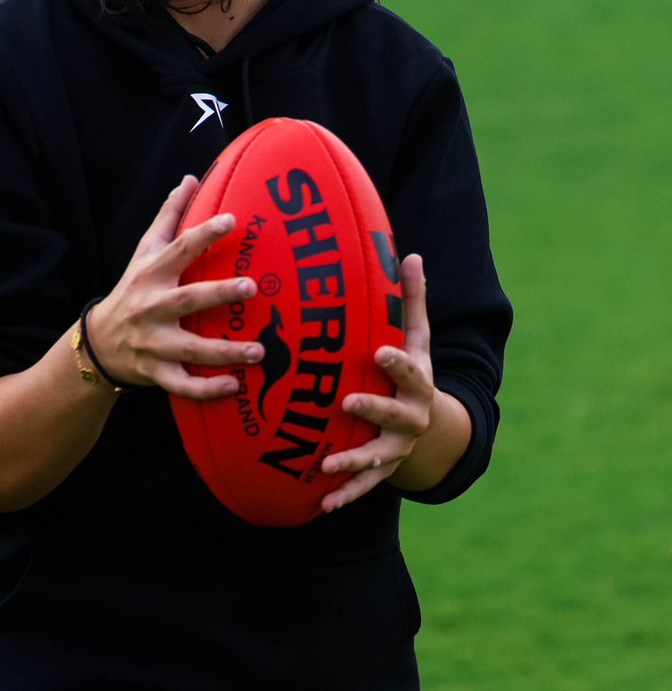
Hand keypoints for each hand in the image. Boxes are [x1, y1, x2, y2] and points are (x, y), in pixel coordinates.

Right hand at [86, 175, 263, 398]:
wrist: (98, 342)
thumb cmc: (131, 289)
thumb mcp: (143, 251)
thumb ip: (168, 216)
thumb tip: (190, 178)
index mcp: (151, 274)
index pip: (179, 250)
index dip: (204, 234)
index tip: (232, 221)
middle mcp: (151, 308)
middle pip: (188, 300)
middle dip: (220, 294)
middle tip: (252, 287)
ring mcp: (153, 344)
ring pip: (192, 350)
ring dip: (226, 351)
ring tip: (260, 350)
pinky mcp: (156, 374)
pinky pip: (183, 386)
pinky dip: (207, 390)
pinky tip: (235, 386)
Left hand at [319, 254, 435, 511]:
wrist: (433, 427)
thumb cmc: (412, 371)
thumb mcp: (418, 338)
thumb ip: (412, 300)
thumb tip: (412, 254)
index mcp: (419, 382)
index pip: (410, 369)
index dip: (396, 362)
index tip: (378, 351)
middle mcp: (412, 417)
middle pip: (394, 415)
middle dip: (373, 409)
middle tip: (347, 402)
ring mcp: (398, 447)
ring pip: (377, 456)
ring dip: (353, 461)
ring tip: (327, 464)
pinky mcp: (384, 470)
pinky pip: (364, 487)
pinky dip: (345, 495)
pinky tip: (323, 503)